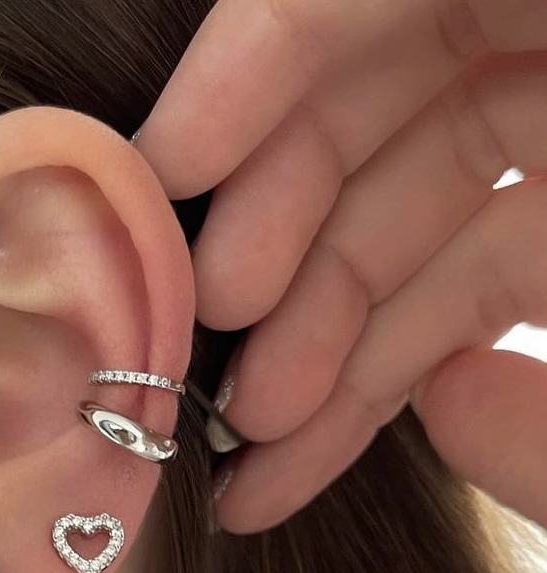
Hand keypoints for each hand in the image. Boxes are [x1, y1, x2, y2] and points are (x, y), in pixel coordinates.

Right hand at [135, 0, 546, 533]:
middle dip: (281, 228)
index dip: (255, 67)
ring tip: (255, 430)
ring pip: (426, 203)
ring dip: (325, 319)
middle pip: (384, 98)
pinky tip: (325, 432)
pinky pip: (482, 264)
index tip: (162, 171)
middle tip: (210, 334)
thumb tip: (448, 405)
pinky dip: (403, 348)